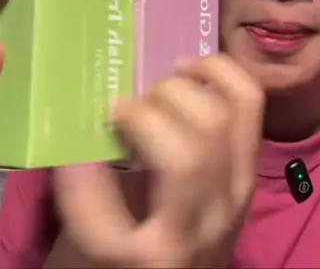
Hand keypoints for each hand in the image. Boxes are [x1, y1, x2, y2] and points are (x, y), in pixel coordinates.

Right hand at [54, 55, 263, 268]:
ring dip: (187, 87)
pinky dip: (222, 74)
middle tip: (122, 109)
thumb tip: (75, 130)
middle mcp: (201, 226)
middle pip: (188, 157)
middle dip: (147, 114)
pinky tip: (193, 70)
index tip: (69, 159)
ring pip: (224, 121)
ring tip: (162, 81)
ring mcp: (235, 192)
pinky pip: (249, 105)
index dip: (81, 187)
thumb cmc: (134, 255)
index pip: (113, 231)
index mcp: (153, 259)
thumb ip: (88, 194)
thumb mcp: (97, 242)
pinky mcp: (250, 166)